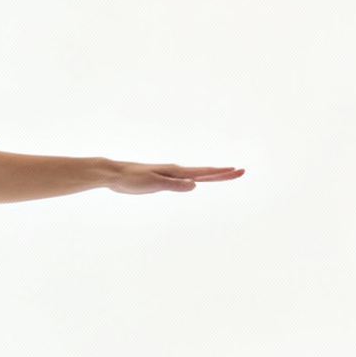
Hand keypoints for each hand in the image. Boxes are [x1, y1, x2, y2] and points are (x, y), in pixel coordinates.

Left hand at [106, 162, 244, 193]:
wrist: (114, 173)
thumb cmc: (131, 179)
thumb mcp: (153, 184)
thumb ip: (174, 185)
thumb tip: (194, 185)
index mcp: (176, 172)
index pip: (204, 173)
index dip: (222, 174)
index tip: (237, 171)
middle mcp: (175, 171)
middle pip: (205, 173)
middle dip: (223, 173)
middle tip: (241, 171)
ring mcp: (169, 174)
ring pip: (196, 175)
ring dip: (211, 175)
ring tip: (224, 174)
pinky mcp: (161, 179)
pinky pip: (184, 180)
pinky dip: (195, 179)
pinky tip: (195, 182)